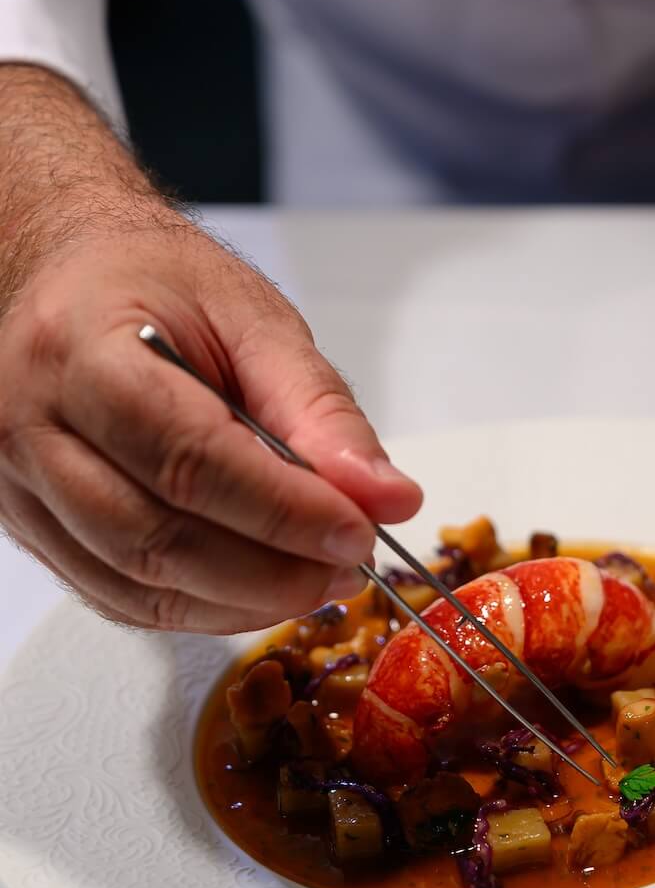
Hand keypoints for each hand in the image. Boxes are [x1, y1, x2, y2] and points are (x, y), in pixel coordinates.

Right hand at [0, 66, 421, 631]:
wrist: (66, 278)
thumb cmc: (153, 284)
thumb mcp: (251, 317)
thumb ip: (318, 409)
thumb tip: (384, 496)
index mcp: (79, 351)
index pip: (188, 459)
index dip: (283, 512)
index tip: (358, 532)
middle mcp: (27, 427)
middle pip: (154, 538)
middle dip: (268, 571)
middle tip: (349, 566)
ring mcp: (18, 489)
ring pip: (136, 584)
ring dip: (242, 601)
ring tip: (316, 578)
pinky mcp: (31, 530)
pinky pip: (119, 598)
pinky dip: (201, 608)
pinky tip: (259, 588)